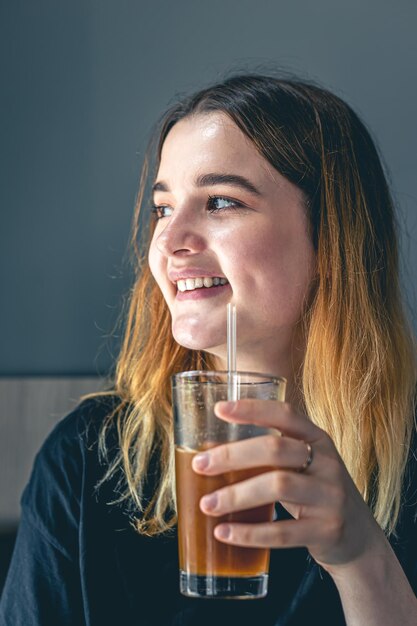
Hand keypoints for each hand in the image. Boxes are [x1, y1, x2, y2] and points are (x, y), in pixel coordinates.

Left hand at [191, 399, 384, 573]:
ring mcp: (330, 497)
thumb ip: (271, 454)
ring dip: (236, 495)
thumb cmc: (315, 493)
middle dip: (233, 456)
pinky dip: (249, 533)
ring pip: (279, 486)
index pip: (285, 414)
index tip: (219, 410)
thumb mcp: (304, 465)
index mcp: (318, 439)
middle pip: (276, 449)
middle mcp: (328, 463)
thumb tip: (210, 450)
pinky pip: (283, 532)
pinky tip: (224, 533)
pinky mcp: (327, 531)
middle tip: (200, 464)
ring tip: (207, 504)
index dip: (252, 409)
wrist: (358, 538)